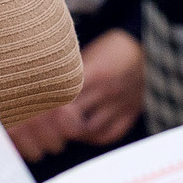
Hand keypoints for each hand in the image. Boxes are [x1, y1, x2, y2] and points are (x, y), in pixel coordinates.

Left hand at [8, 29, 142, 159]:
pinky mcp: (130, 113)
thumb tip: (36, 85)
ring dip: (71, 134)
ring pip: (88, 131)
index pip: (58, 101)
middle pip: (70, 121)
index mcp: (90, 72)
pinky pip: (108, 134)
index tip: (33, 112)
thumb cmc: (110, 47)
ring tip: (61, 129)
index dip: (43, 112)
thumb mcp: (86, 53)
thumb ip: (65, 70)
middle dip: (53, 127)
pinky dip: (93, 137)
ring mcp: (118, 104)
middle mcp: (104, 90)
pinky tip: (84, 132)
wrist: (149, 45)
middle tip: (44, 126)